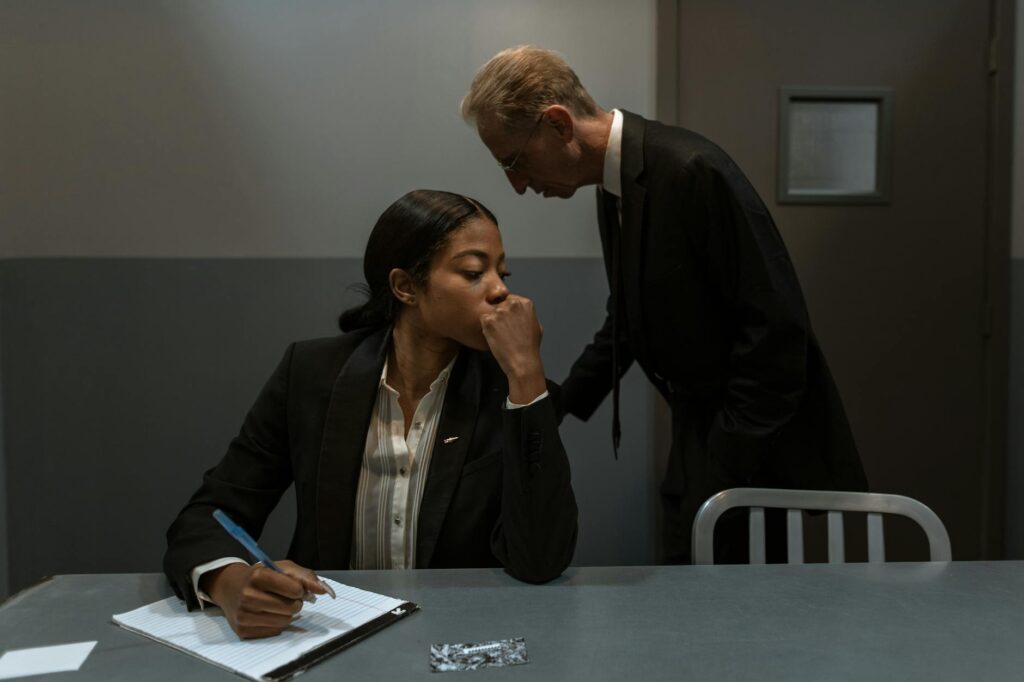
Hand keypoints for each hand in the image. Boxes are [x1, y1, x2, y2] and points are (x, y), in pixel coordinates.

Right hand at [200, 560, 330, 638]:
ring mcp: (243, 615)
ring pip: (284, 622)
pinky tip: (267, 614)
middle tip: (287, 598)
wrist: (230, 587)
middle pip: (291, 608)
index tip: (294, 587)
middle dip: (295, 603)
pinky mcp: (242, 630)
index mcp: (258, 576)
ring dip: (287, 614)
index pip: (295, 589)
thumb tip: (324, 590)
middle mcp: (248, 595)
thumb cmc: (260, 575)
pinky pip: (274, 632)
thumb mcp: (282, 568)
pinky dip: (276, 624)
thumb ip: (305, 577)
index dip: (299, 589)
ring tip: (278, 605)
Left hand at [480, 294, 546, 403]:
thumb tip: (519, 310)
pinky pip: (483, 320)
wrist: (522, 361)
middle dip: (499, 315)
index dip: (508, 311)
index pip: (510, 299)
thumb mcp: (536, 325)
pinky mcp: (488, 320)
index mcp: (525, 303)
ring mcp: (499, 311)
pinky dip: (486, 328)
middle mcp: (512, 304)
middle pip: (499, 304)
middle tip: (504, 330)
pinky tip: (495, 337)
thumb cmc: (530, 347)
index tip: (509, 321)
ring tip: (500, 335)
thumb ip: (526, 313)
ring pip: (490, 312)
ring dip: (492, 322)